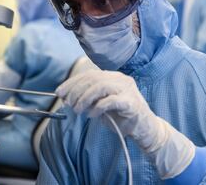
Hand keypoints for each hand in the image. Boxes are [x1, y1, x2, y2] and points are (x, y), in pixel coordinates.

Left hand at [56, 70, 195, 178]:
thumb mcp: (101, 105)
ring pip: (101, 86)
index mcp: (113, 77)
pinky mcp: (131, 102)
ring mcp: (127, 89)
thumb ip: (89, 99)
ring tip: (78, 110)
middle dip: (76, 91)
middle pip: (93, 79)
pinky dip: (98, 107)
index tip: (60, 92)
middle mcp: (121, 79)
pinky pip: (111, 101)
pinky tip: (92, 115)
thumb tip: (68, 98)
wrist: (145, 129)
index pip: (89, 75)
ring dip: (85, 98)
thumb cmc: (122, 117)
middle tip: (68, 103)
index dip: (72, 83)